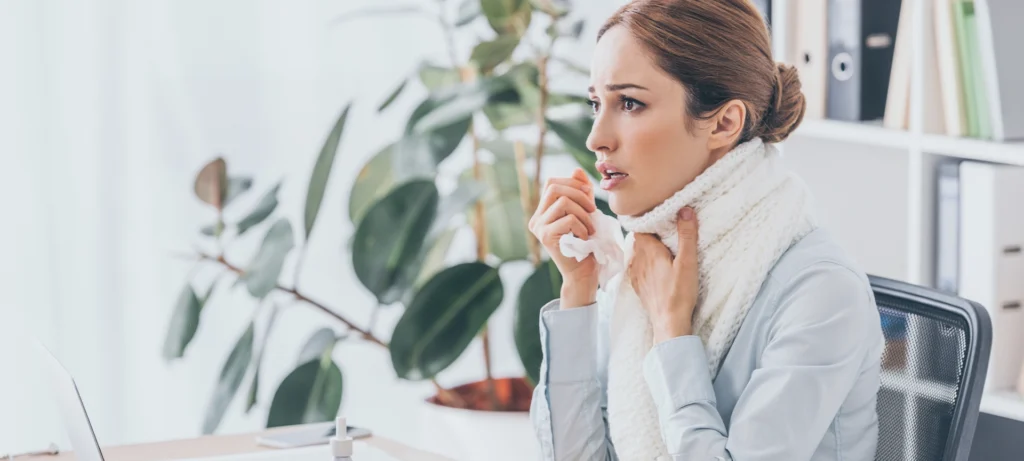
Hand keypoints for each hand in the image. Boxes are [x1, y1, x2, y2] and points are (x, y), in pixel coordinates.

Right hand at [528, 168, 598, 307]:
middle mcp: (536, 219)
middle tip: (593, 210)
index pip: (552, 182)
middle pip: (554, 187)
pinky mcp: (546, 238)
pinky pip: (568, 219)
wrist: (583, 274)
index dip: (572, 182)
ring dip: (583, 213)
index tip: (589, 194)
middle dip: (579, 194)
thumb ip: (581, 193)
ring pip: (562, 202)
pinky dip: (582, 226)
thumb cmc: (586, 245)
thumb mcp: (586, 213)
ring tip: (590, 227)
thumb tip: (577, 169)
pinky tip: (585, 237)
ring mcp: (539, 228)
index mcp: (543, 212)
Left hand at [629, 207, 698, 342]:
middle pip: (640, 239)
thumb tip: (685, 209)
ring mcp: (636, 274)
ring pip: (638, 254)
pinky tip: (655, 266)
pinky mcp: (639, 286)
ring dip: (647, 249)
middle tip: (665, 230)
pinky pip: (638, 268)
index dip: (649, 220)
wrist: (669, 323)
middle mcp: (638, 260)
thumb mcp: (688, 262)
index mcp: (649, 251)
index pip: (641, 227)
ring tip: (661, 247)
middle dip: (650, 233)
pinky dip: (644, 263)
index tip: (661, 217)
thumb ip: (686, 236)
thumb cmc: (679, 293)